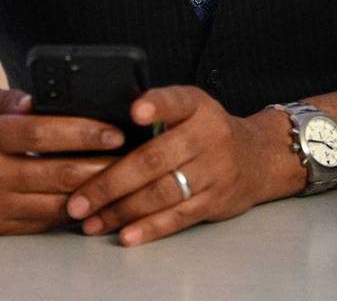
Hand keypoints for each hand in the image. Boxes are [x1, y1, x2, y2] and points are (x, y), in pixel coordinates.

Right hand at [0, 84, 123, 234]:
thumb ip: (7, 97)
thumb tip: (40, 100)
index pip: (40, 134)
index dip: (82, 132)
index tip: (114, 130)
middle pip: (56, 173)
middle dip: (102, 164)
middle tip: (133, 155)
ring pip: (56, 203)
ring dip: (95, 191)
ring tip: (123, 176)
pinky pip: (45, 221)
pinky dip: (73, 209)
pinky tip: (95, 195)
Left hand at [64, 86, 301, 245]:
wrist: (257, 157)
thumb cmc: (207, 131)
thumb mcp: (190, 107)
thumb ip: (157, 111)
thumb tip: (101, 127)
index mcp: (197, 106)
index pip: (175, 101)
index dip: (156, 106)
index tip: (134, 111)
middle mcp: (208, 136)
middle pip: (154, 160)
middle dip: (110, 183)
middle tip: (78, 200)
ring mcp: (214, 171)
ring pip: (162, 193)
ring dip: (121, 211)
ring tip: (90, 222)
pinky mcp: (215, 201)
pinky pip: (178, 217)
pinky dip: (149, 228)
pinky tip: (126, 235)